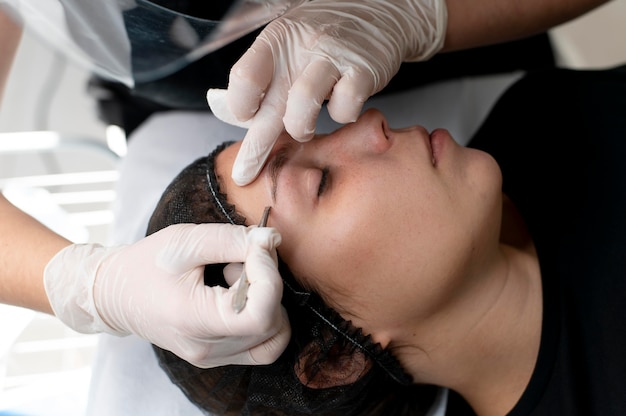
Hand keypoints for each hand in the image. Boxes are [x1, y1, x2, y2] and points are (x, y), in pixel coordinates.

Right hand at [44, 223, 289, 367]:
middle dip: (267, 281)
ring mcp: (214, 357)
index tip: (256, 248)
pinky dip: (264, 316)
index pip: (261, 314)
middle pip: (271, 321)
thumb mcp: (186, 241)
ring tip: (234, 277)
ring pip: (274, 333)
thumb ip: (233, 239)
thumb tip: (271, 239)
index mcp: (194, 321)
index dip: (269, 276)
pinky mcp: (220, 356)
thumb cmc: (146, 264)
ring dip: (266, 299)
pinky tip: (239, 294)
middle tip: (240, 258)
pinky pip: (263, 343)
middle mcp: (207, 348)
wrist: (115, 294)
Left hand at [212, 0, 446, 184]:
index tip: (244, 119)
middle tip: (245, 173)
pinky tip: (344, 103)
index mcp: (275, 41)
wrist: (376, 11)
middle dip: (255, 148)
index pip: (245, 77)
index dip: (239, 105)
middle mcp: (302, 47)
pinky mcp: (364, 72)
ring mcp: (333, 58)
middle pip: (270, 105)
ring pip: (304, 107)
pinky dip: (342, 116)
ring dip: (301, 128)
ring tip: (305, 127)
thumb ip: (255, 78)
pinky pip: (345, 110)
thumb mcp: (283, 46)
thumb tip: (217, 105)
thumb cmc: (321, 39)